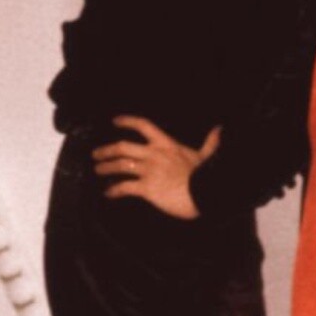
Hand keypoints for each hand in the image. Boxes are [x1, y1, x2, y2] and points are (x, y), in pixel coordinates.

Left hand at [94, 116, 219, 219]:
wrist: (205, 194)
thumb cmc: (205, 176)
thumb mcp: (206, 156)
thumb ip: (210, 143)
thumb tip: (219, 130)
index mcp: (166, 144)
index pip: (143, 126)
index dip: (127, 121)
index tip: (115, 121)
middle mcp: (154, 154)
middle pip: (123, 147)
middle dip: (106, 150)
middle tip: (96, 154)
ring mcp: (149, 171)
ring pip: (120, 165)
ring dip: (106, 167)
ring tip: (98, 170)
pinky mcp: (146, 188)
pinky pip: (124, 187)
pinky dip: (113, 190)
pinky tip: (108, 193)